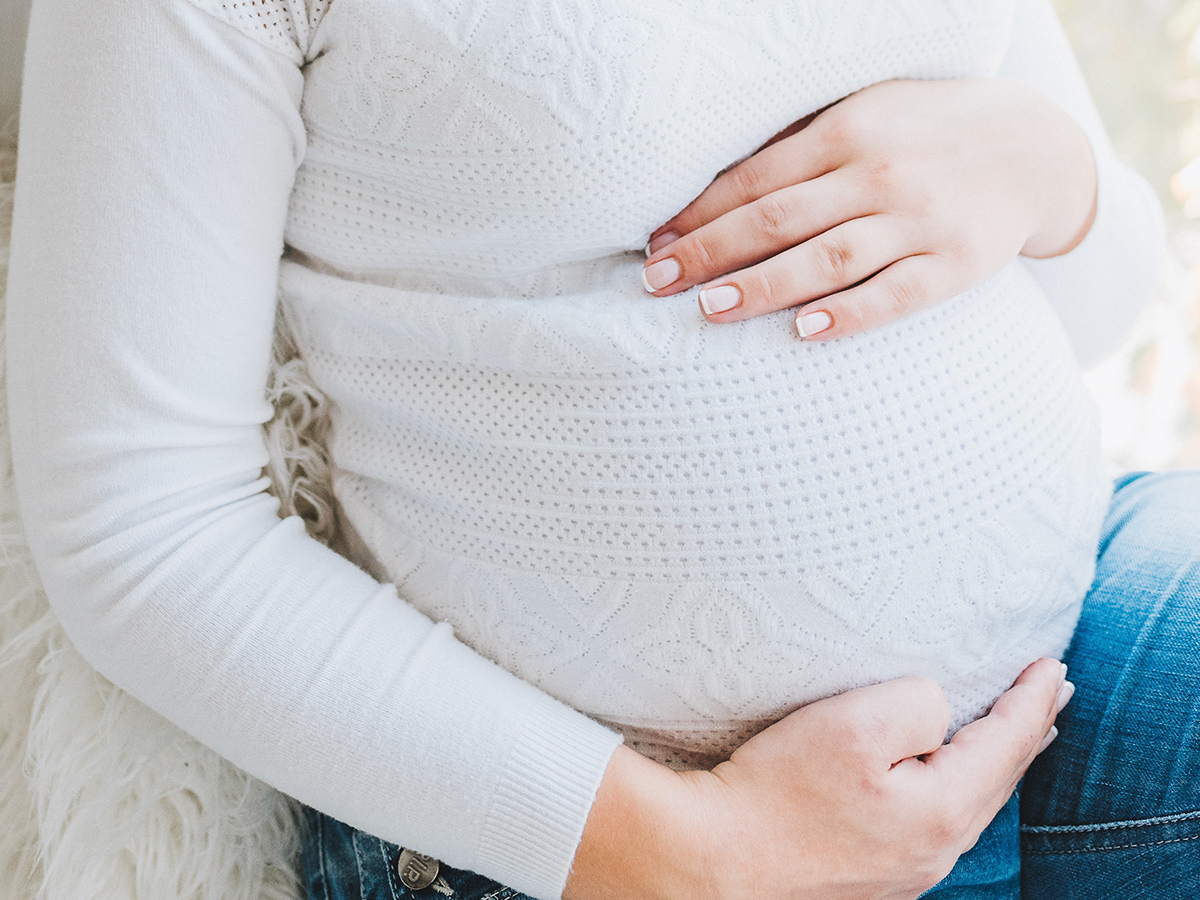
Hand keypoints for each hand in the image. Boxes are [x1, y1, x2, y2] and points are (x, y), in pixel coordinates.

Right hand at [565, 658, 1072, 899]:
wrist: (707, 862)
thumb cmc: (775, 790)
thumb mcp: (854, 723)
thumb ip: (918, 704)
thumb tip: (937, 712)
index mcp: (941, 814)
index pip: (1007, 745)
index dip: (1032, 700)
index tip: (1053, 665)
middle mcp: (932, 853)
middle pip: (996, 781)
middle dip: (1026, 732)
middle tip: (1051, 692)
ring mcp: (901, 872)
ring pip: (965, 805)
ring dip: (992, 761)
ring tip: (1012, 734)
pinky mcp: (867, 876)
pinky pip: (932, 822)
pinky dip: (953, 787)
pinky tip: (941, 779)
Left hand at [640, 79, 1097, 339]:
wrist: (1034, 147)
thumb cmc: (925, 132)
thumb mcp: (866, 113)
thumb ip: (802, 147)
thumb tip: (716, 192)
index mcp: (847, 130)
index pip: (755, 179)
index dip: (699, 214)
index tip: (655, 245)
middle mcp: (878, 173)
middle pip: (777, 219)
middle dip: (709, 251)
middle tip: (657, 283)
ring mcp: (918, 219)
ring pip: (827, 258)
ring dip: (762, 285)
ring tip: (709, 308)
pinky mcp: (954, 263)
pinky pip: (895, 294)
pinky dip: (849, 314)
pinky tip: (804, 331)